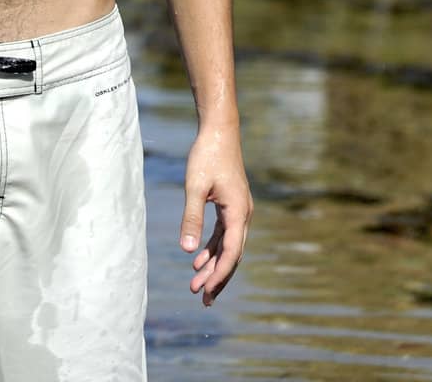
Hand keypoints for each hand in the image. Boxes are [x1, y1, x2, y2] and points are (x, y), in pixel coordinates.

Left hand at [179, 126, 252, 305]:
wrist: (219, 130)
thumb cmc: (207, 155)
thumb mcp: (195, 187)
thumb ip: (191, 218)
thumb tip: (188, 251)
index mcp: (238, 212)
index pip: (231, 253)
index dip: (219, 275)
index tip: (205, 292)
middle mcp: (243, 214)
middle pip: (232, 254)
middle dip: (217, 278)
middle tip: (202, 300)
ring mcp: (239, 209)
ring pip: (228, 246)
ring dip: (213, 265)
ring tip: (195, 285)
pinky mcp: (231, 204)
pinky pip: (224, 234)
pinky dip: (212, 248)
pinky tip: (198, 260)